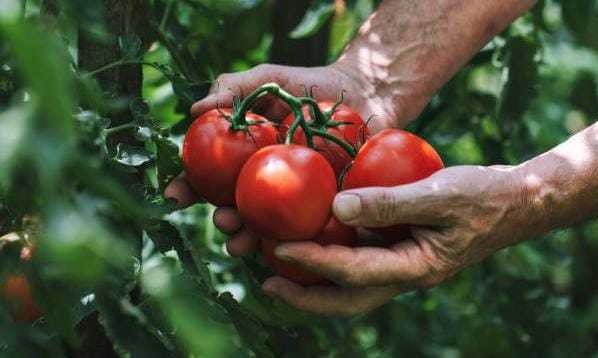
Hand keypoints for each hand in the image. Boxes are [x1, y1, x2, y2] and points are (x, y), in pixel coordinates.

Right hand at [165, 61, 430, 252]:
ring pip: (268, 226)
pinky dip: (295, 242)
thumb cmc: (311, 84)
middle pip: (237, 208)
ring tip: (243, 243)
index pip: (210, 176)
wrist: (365, 92)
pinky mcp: (328, 206)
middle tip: (223, 221)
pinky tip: (285, 249)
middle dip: (223, 221)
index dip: (189, 186)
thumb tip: (194, 111)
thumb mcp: (268, 78)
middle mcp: (266, 181)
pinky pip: (308, 229)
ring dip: (250, 238)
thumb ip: (233, 88)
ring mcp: (296, 197)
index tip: (174, 197)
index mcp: (246, 157)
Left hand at [260, 165, 543, 315]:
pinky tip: (315, 234)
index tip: (277, 250)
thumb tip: (336, 207)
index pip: (353, 274)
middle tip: (265, 281)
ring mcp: (402, 264)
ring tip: (277, 263)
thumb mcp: (438, 194)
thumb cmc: (483, 196)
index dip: (313, 264)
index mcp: (415, 268)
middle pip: (346, 299)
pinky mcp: (400, 249)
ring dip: (314, 278)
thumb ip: (389, 203)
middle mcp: (404, 274)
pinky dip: (333, 254)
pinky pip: (360, 259)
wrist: (514, 202)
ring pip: (350, 284)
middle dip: (305, 296)